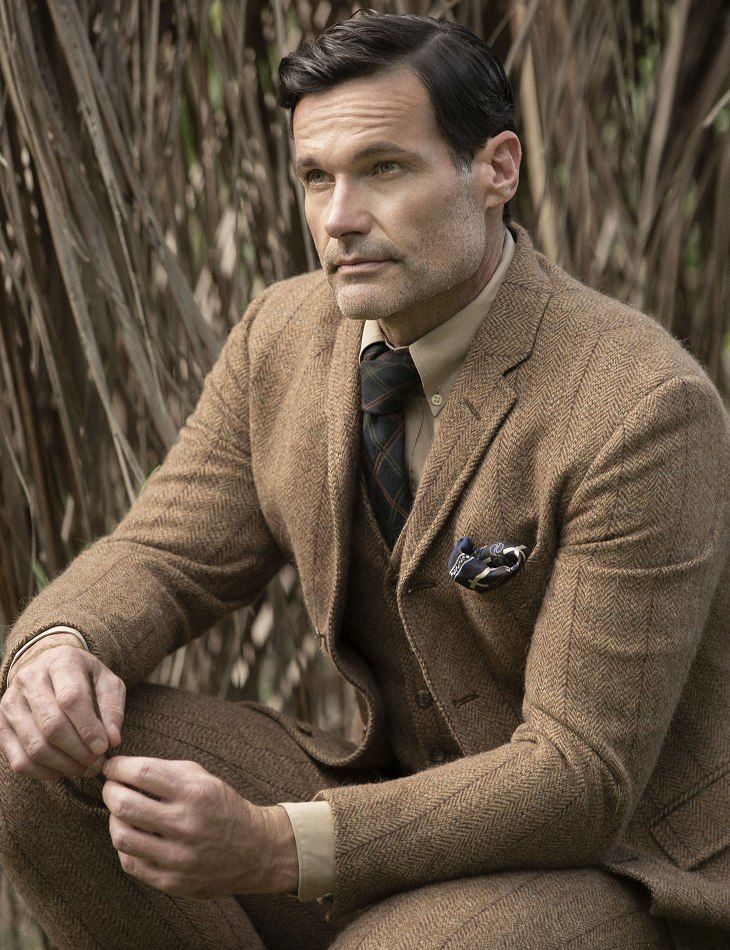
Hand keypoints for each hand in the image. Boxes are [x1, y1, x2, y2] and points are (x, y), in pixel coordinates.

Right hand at [0, 643, 124, 780]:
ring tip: (84, 769)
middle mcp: (30, 678)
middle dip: (78, 751)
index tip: (103, 747)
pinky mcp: (1, 725)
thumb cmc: (83, 678)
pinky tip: (62, 771)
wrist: (49, 668)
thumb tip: (112, 741)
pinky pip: (19, 760)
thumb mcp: (106, 682)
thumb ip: (112, 708)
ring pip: (35, 745)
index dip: (88, 728)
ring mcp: (11, 702)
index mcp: (60, 662)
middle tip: (97, 764)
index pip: (71, 698)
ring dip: (63, 765)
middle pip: (52, 725)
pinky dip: (42, 773)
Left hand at [101, 756, 298, 898]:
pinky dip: (125, 846)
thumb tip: (122, 769)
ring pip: (122, 836)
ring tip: (120, 813)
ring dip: (113, 819)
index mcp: (195, 792)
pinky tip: (133, 835)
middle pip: (124, 805)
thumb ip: (165, 771)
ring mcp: (178, 857)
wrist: (255, 850)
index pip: (142, 773)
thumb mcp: (203, 778)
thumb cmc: (221, 806)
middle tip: (111, 787)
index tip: (112, 767)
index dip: (118, 767)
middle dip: (109, 791)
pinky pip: (131, 862)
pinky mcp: (172, 882)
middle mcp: (186, 824)